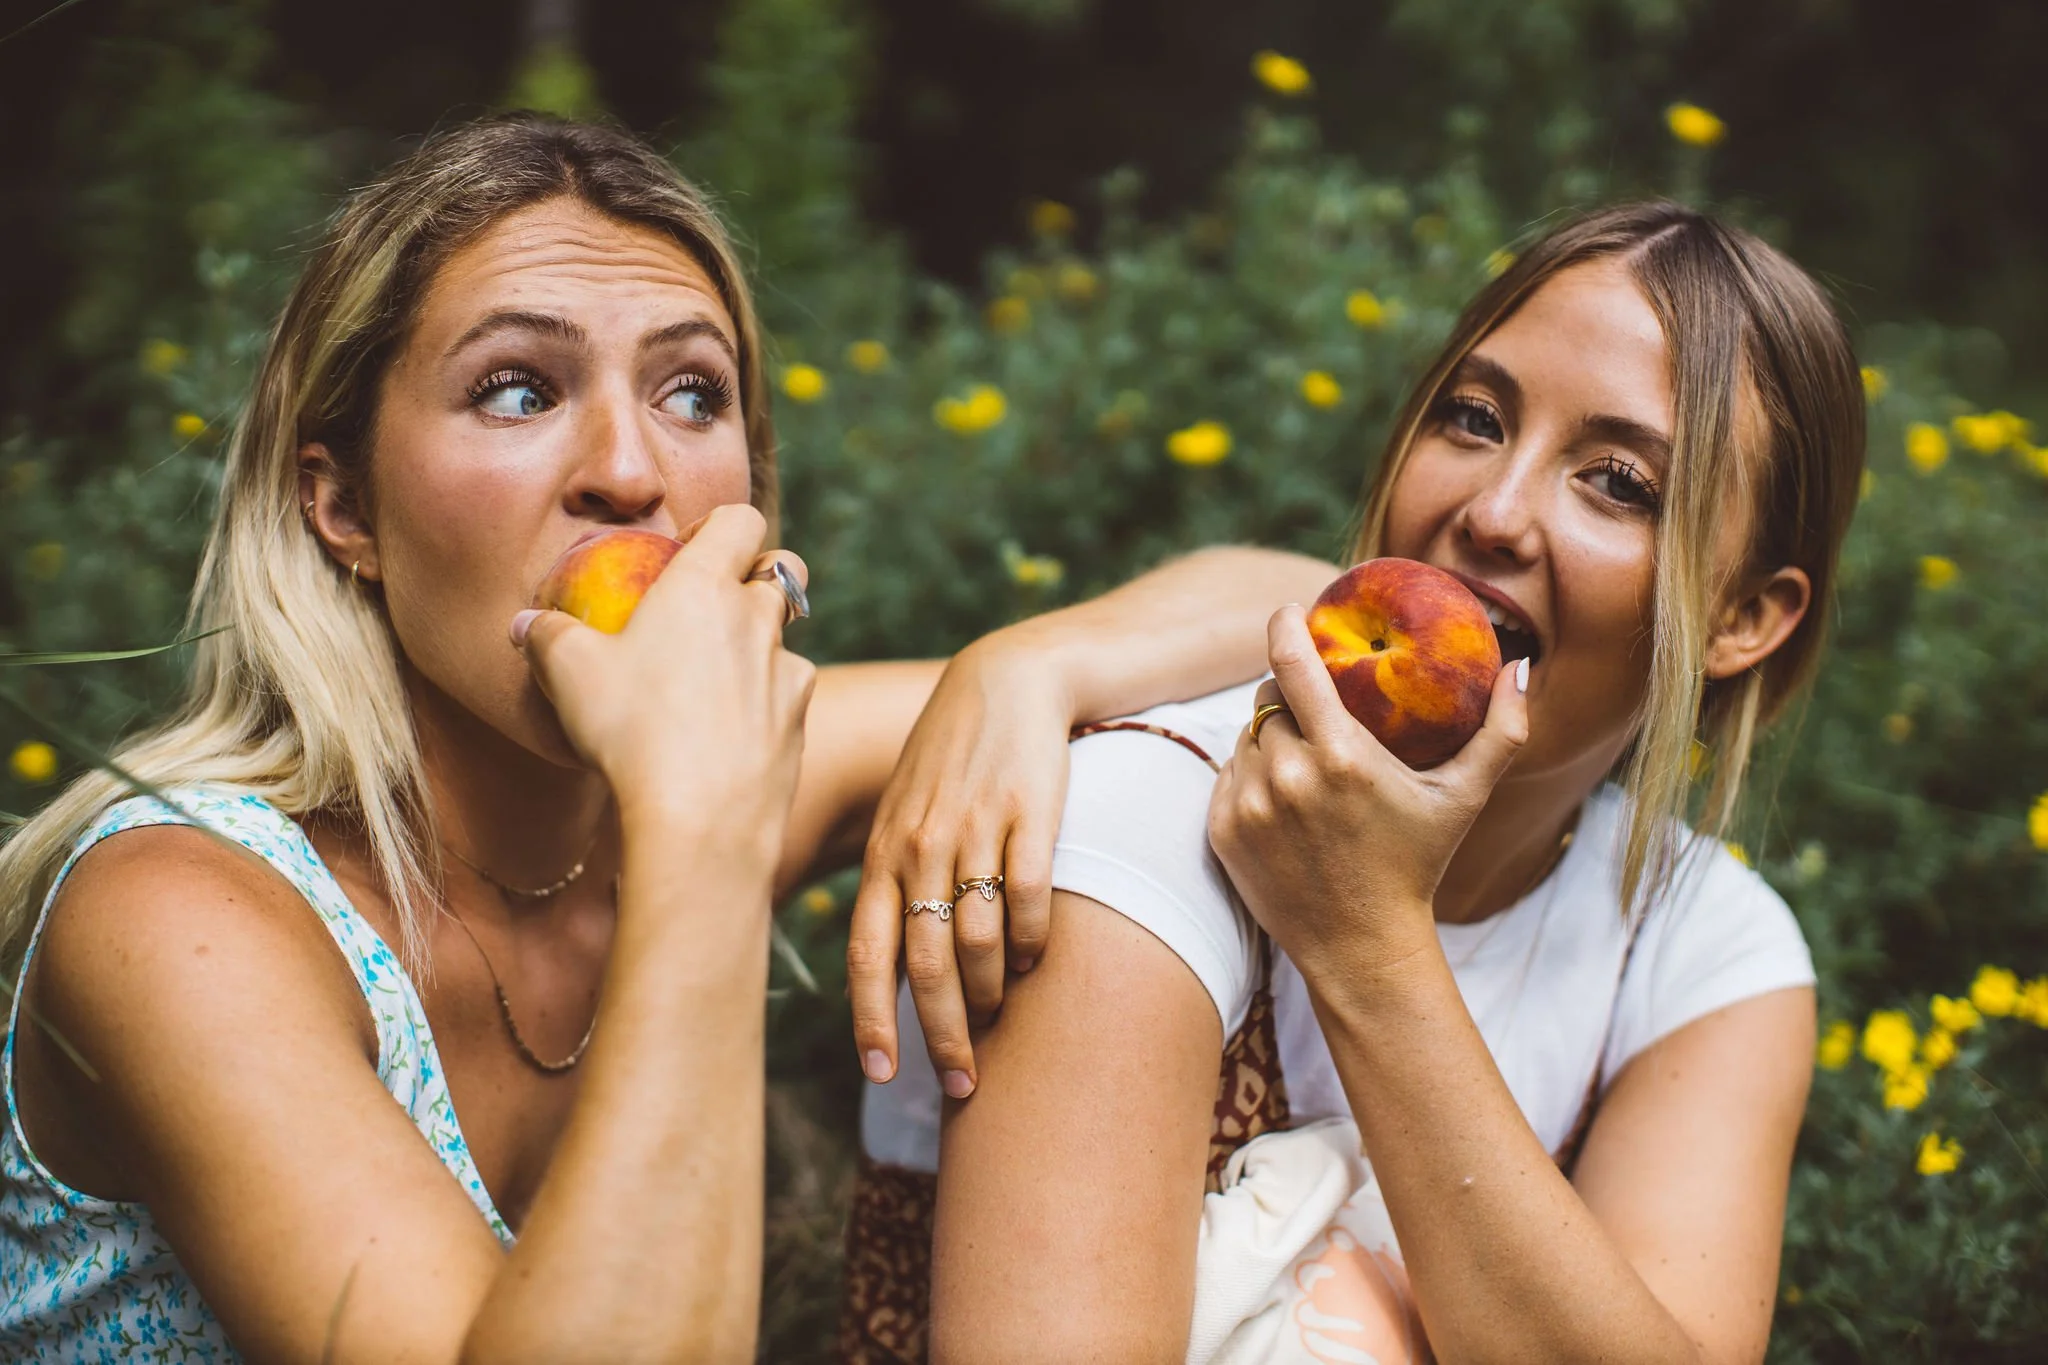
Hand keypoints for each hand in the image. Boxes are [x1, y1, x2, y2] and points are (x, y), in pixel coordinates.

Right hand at [513, 504, 815, 862]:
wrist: (700, 818)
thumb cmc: (630, 730)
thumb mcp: (567, 674)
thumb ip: (546, 636)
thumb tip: (524, 623)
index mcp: (705, 587)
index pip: (741, 519)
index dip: (719, 525)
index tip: (689, 550)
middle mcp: (758, 619)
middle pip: (781, 570)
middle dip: (756, 576)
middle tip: (714, 610)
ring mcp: (788, 672)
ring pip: (787, 639)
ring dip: (758, 647)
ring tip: (711, 685)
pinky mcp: (800, 724)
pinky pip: (788, 698)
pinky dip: (765, 705)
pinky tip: (727, 736)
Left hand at [846, 636, 1070, 1096]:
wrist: (1009, 679)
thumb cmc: (952, 756)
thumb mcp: (905, 809)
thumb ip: (892, 877)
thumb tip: (885, 962)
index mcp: (883, 850)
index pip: (866, 950)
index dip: (870, 1018)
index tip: (882, 1073)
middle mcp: (920, 845)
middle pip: (924, 964)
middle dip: (941, 1035)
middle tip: (962, 1082)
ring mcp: (975, 830)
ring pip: (977, 942)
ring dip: (989, 996)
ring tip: (1000, 1022)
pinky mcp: (1030, 816)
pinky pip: (1030, 900)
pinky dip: (1034, 944)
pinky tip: (1038, 962)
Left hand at [1208, 606, 1527, 982]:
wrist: (1361, 947)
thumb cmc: (1416, 865)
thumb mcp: (1464, 799)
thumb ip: (1501, 732)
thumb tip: (1521, 666)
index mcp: (1342, 757)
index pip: (1292, 662)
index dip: (1286, 625)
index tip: (1290, 611)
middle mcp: (1287, 776)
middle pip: (1268, 698)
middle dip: (1289, 693)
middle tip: (1317, 708)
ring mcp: (1249, 804)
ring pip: (1247, 736)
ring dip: (1270, 735)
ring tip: (1307, 760)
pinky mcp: (1222, 830)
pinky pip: (1229, 774)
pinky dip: (1252, 774)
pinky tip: (1285, 797)